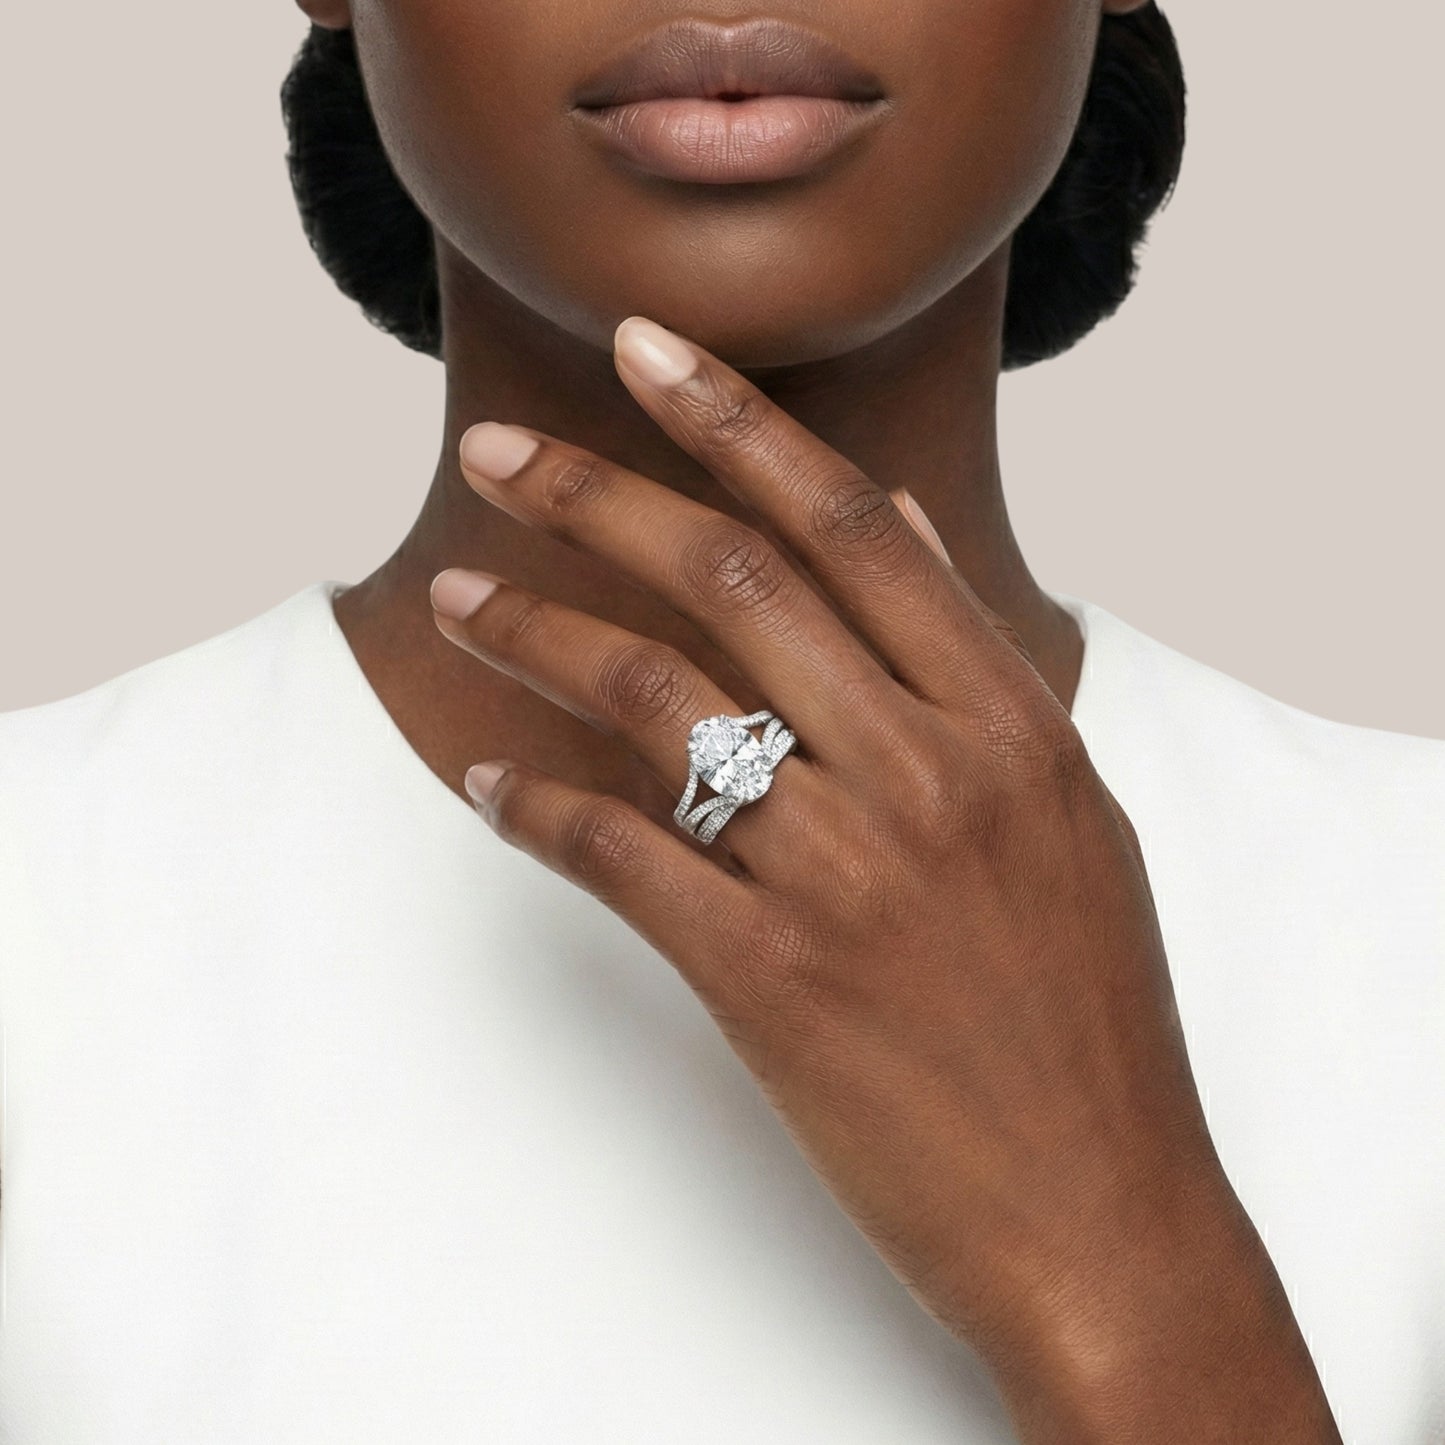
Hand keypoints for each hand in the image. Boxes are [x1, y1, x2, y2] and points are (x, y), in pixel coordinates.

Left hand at [430, 316, 1338, 1442]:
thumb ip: (978, 665)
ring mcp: (845, 874)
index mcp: (1008, 722)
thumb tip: (902, 526)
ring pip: (655, 700)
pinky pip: (622, 859)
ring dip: (536, 632)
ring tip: (457, 593)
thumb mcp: (1068, 813)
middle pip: (731, 580)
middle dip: (596, 495)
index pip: (850, 524)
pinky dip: (538, 812)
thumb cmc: (1087, 1014)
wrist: (1103, 1210)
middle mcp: (925, 773)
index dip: (737, 422)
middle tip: (500, 449)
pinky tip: (488, 786)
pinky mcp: (771, 981)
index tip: (645, 351)